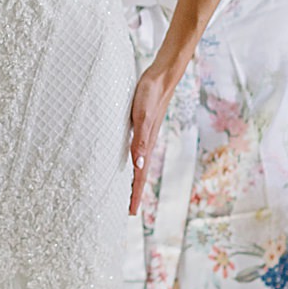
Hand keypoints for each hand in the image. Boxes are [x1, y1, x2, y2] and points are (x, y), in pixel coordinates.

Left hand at [128, 58, 175, 214]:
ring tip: (126, 192)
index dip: (135, 195)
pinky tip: (126, 161)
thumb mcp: (143, 116)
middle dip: (134, 193)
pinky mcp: (141, 127)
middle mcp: (146, 143)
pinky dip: (131, 163)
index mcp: (147, 144)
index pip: (140, 176)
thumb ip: (141, 139)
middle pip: (140, 174)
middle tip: (127, 211)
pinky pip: (136, 151)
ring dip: (132, 179)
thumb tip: (138, 164)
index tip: (131, 213)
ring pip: (138, 164)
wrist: (162, 75)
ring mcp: (144, 136)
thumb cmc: (151, 93)